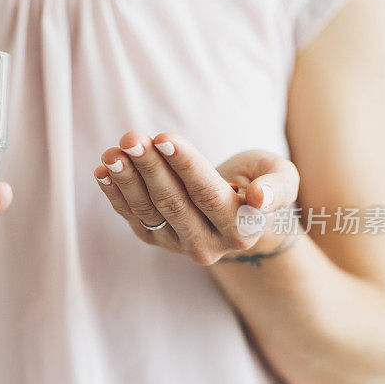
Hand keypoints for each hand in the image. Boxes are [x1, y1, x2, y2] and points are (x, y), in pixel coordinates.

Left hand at [93, 132, 298, 264]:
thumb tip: (260, 199)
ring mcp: (178, 245)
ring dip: (126, 180)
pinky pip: (132, 217)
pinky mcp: (155, 239)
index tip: (164, 138)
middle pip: (173, 202)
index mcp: (241, 229)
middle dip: (149, 167)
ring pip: (148, 211)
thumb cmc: (259, 182)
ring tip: (113, 152)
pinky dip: (114, 193)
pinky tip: (102, 170)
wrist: (237, 209)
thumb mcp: (281, 177)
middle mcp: (208, 245)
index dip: (185, 165)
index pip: (208, 194)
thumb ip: (278, 186)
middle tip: (132, 138)